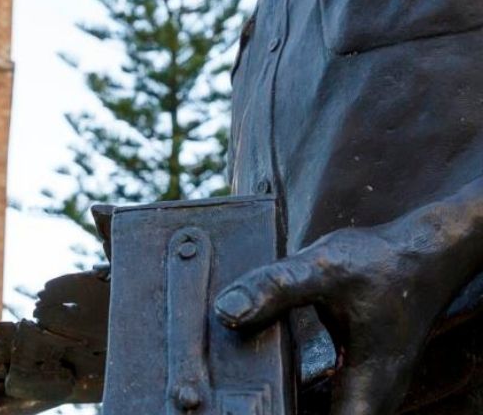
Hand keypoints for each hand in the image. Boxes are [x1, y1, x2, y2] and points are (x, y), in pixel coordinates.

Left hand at [213, 214, 477, 414]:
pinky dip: (301, 393)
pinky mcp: (363, 375)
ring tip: (251, 386)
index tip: (253, 404)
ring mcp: (370, 390)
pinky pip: (330, 401)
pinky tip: (273, 374)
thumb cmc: (384, 263)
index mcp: (368, 389)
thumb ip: (275, 288)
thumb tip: (227, 310)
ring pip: (325, 413)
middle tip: (240, 396)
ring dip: (292, 402)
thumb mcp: (323, 269)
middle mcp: (373, 399)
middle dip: (282, 407)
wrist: (424, 252)